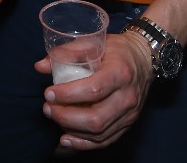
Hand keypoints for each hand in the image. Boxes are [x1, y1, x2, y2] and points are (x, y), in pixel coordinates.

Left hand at [39, 31, 152, 150]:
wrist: (145, 59)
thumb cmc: (117, 50)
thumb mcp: (93, 43)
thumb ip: (67, 52)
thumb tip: (40, 66)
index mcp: (120, 72)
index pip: (93, 90)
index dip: (68, 95)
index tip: (49, 93)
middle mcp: (128, 96)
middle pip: (96, 118)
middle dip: (65, 117)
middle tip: (47, 108)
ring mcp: (130, 114)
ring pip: (99, 133)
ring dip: (71, 130)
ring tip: (54, 117)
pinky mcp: (128, 124)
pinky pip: (105, 141)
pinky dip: (84, 143)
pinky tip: (66, 138)